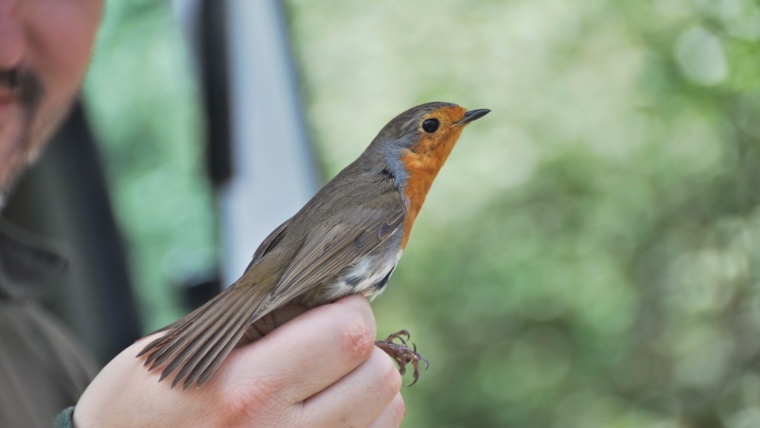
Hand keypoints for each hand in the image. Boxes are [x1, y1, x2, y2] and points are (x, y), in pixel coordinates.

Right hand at [73, 295, 404, 426]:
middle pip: (378, 374)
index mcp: (245, 390)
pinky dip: (363, 418)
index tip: (329, 305)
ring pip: (387, 411)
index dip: (348, 308)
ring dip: (366, 384)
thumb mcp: (181, 350)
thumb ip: (254, 321)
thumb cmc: (138, 407)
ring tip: (325, 378)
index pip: (349, 334)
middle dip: (361, 345)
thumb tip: (319, 295)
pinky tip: (326, 409)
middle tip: (327, 341)